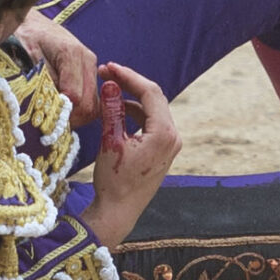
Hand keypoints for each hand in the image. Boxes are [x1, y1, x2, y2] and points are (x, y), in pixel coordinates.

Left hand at [13, 9, 98, 119]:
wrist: (31, 22)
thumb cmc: (24, 37)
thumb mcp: (26, 57)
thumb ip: (42, 80)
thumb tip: (54, 104)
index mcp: (71, 53)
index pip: (76, 97)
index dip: (61, 113)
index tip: (44, 119)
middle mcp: (87, 59)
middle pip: (89, 104)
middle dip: (70, 118)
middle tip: (49, 124)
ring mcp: (90, 65)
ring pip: (94, 104)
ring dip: (76, 116)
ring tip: (54, 117)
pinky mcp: (89, 71)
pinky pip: (92, 99)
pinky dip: (80, 109)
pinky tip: (62, 109)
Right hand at [82, 62, 178, 247]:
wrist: (119, 212)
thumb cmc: (115, 181)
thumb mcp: (110, 142)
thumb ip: (112, 109)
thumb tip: (110, 83)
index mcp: (165, 133)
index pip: (150, 92)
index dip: (128, 76)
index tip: (109, 68)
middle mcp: (173, 137)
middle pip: (153, 98)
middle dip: (130, 84)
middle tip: (106, 74)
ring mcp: (170, 144)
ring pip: (152, 109)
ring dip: (131, 98)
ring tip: (108, 90)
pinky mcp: (163, 150)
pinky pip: (150, 122)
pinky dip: (134, 113)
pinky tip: (116, 110)